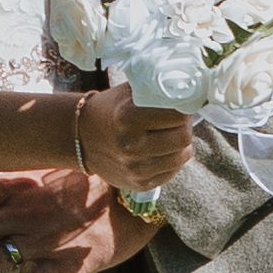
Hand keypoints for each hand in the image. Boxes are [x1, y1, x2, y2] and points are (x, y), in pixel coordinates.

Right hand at [73, 75, 195, 191]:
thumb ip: (156, 88)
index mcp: (128, 117)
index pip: (178, 115)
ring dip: (182, 144)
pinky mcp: (140, 184)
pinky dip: (172, 159)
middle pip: (183, 137)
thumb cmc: (111, 108)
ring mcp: (135, 168)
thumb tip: (190, 87)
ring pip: (182, 156)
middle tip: (178, 120)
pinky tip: (161, 150)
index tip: (181, 105)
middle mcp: (131, 146)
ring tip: (170, 134)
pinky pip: (172, 172)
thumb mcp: (129, 91)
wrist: (83, 137)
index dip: (184, 108)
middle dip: (185, 126)